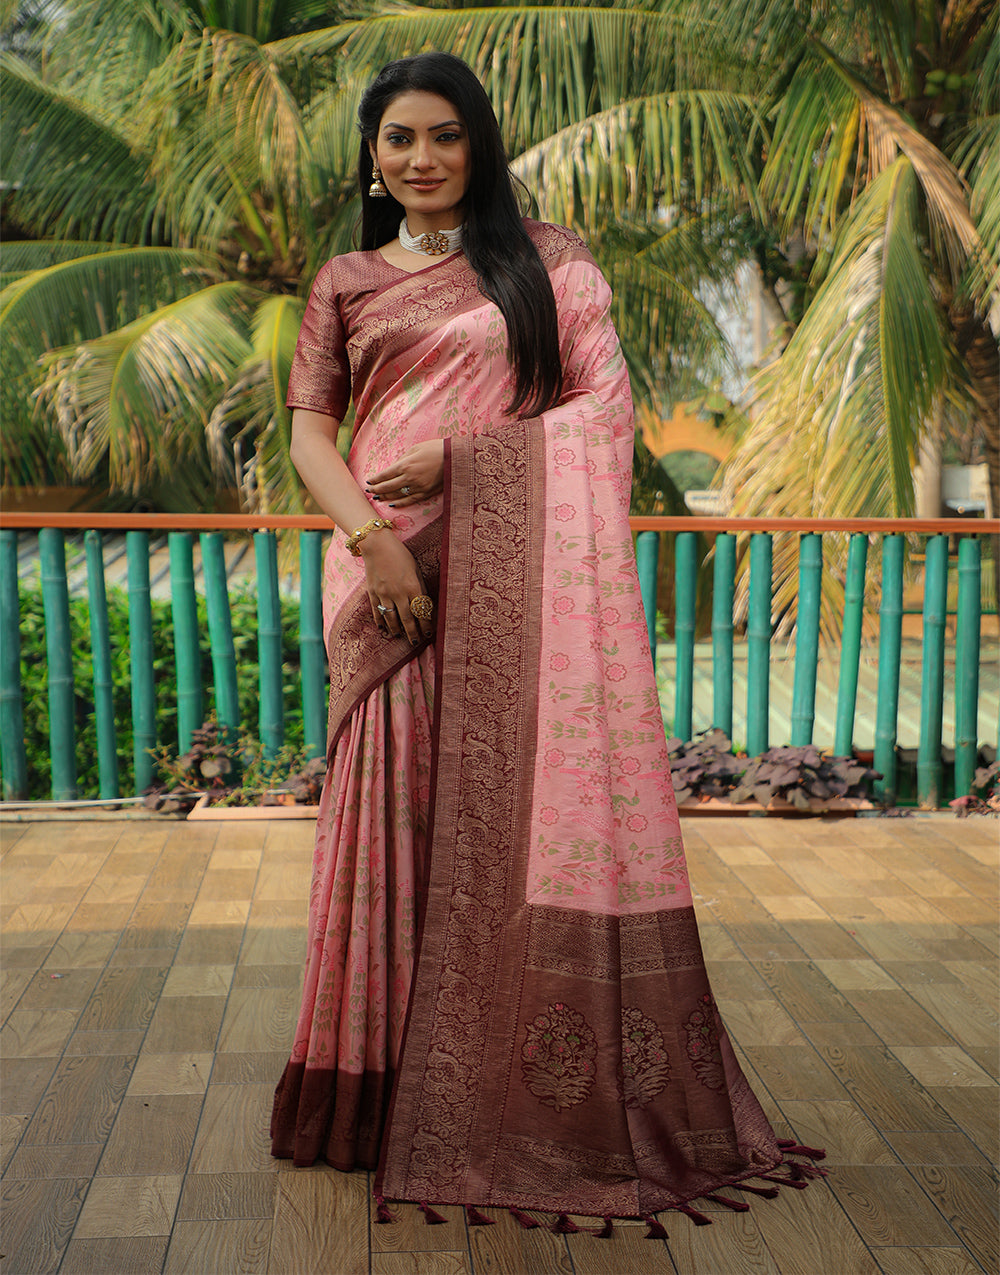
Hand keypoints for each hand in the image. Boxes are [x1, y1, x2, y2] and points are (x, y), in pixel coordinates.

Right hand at [359, 529, 434, 643]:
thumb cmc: (400, 554)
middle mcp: (398, 593)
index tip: (428, 632)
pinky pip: (376, 611)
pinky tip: (383, 628)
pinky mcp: (373, 592)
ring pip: (391, 618)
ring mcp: (384, 594)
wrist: (376, 544)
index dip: (425, 624)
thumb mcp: (415, 569)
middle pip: (407, 618)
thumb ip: (419, 586)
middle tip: (415, 641)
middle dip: (412, 632)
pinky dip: (380, 621)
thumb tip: (424, 603)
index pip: (421, 611)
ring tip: (399, 636)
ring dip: (396, 630)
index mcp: (412, 586)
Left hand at [366, 439, 444, 507]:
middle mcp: (409, 477)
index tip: (369, 481)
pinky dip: (400, 503)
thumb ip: (403, 459)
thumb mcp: (416, 448)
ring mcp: (418, 487)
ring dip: (385, 497)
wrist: (455, 457)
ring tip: (377, 498)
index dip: (375, 479)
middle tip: (369, 491)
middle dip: (376, 489)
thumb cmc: (435, 448)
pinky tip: (392, 504)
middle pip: (387, 487)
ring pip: (397, 495)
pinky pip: (410, 501)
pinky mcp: (426, 493)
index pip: (385, 474)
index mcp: (405, 464)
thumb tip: (393, 467)